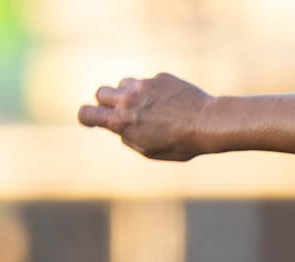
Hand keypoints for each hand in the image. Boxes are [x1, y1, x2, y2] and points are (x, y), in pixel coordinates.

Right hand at [78, 73, 212, 160]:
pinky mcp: (159, 77)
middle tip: (120, 112)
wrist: (208, 124)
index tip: (90, 119)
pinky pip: (147, 82)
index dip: (85, 117)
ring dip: (129, 94)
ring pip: (123, 83)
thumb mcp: (150, 151)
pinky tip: (170, 103)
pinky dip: (152, 91)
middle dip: (106, 102)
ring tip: (150, 109)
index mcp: (122, 122)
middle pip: (100, 93)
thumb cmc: (181, 144)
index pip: (86, 113)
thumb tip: (119, 128)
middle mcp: (128, 100)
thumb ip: (128, 137)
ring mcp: (143, 85)